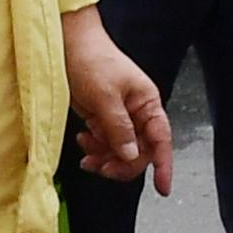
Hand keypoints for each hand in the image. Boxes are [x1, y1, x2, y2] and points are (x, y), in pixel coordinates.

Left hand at [64, 8, 174, 195]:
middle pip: (139, 152)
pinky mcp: (103, 118)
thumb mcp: (105, 96)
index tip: (163, 189)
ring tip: (87, 155)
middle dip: (122, 163)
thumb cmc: (92, 60)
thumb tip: (131, 155)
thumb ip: (119, 128)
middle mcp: (137, 113)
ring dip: (105, 158)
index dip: (164, 165)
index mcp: (147, 104)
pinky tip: (83, 140)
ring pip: (120, 151)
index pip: (161, 140)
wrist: (68, 43)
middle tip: (101, 167)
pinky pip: (105, 143)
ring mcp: (120, 117)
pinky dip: (95, 148)